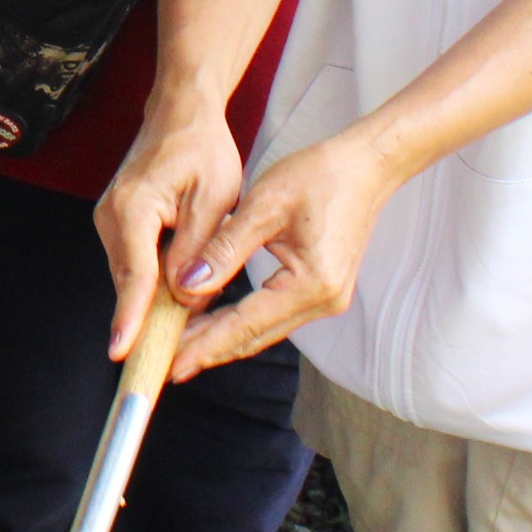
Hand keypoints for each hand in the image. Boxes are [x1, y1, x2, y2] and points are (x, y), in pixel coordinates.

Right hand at [93, 91, 245, 368]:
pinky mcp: (119, 225)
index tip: (123, 353)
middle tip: (168, 363)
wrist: (180, 113)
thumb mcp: (214, 200)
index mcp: (134, 209)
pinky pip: (136, 265)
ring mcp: (110, 222)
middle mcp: (111, 218)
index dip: (131, 317)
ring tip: (181, 337)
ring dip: (155, 304)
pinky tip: (178, 299)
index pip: (135, 274)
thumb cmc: (202, 149)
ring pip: (133, 278)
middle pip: (130, 283)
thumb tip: (186, 299)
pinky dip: (154, 285)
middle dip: (148, 321)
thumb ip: (199, 250)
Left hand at [154, 129, 403, 382]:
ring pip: (264, 330)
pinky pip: (275, 316)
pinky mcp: (323, 291)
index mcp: (311, 283)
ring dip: (224, 339)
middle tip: (166, 365)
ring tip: (181, 348)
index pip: (246, 324)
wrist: (366, 165)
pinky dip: (243, 322)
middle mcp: (324, 302)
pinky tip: (215, 323)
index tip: (172, 365)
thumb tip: (187, 285)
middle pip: (255, 336)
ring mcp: (327, 300)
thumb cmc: (319, 175)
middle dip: (210, 351)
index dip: (206, 346)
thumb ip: (224, 249)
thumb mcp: (263, 205)